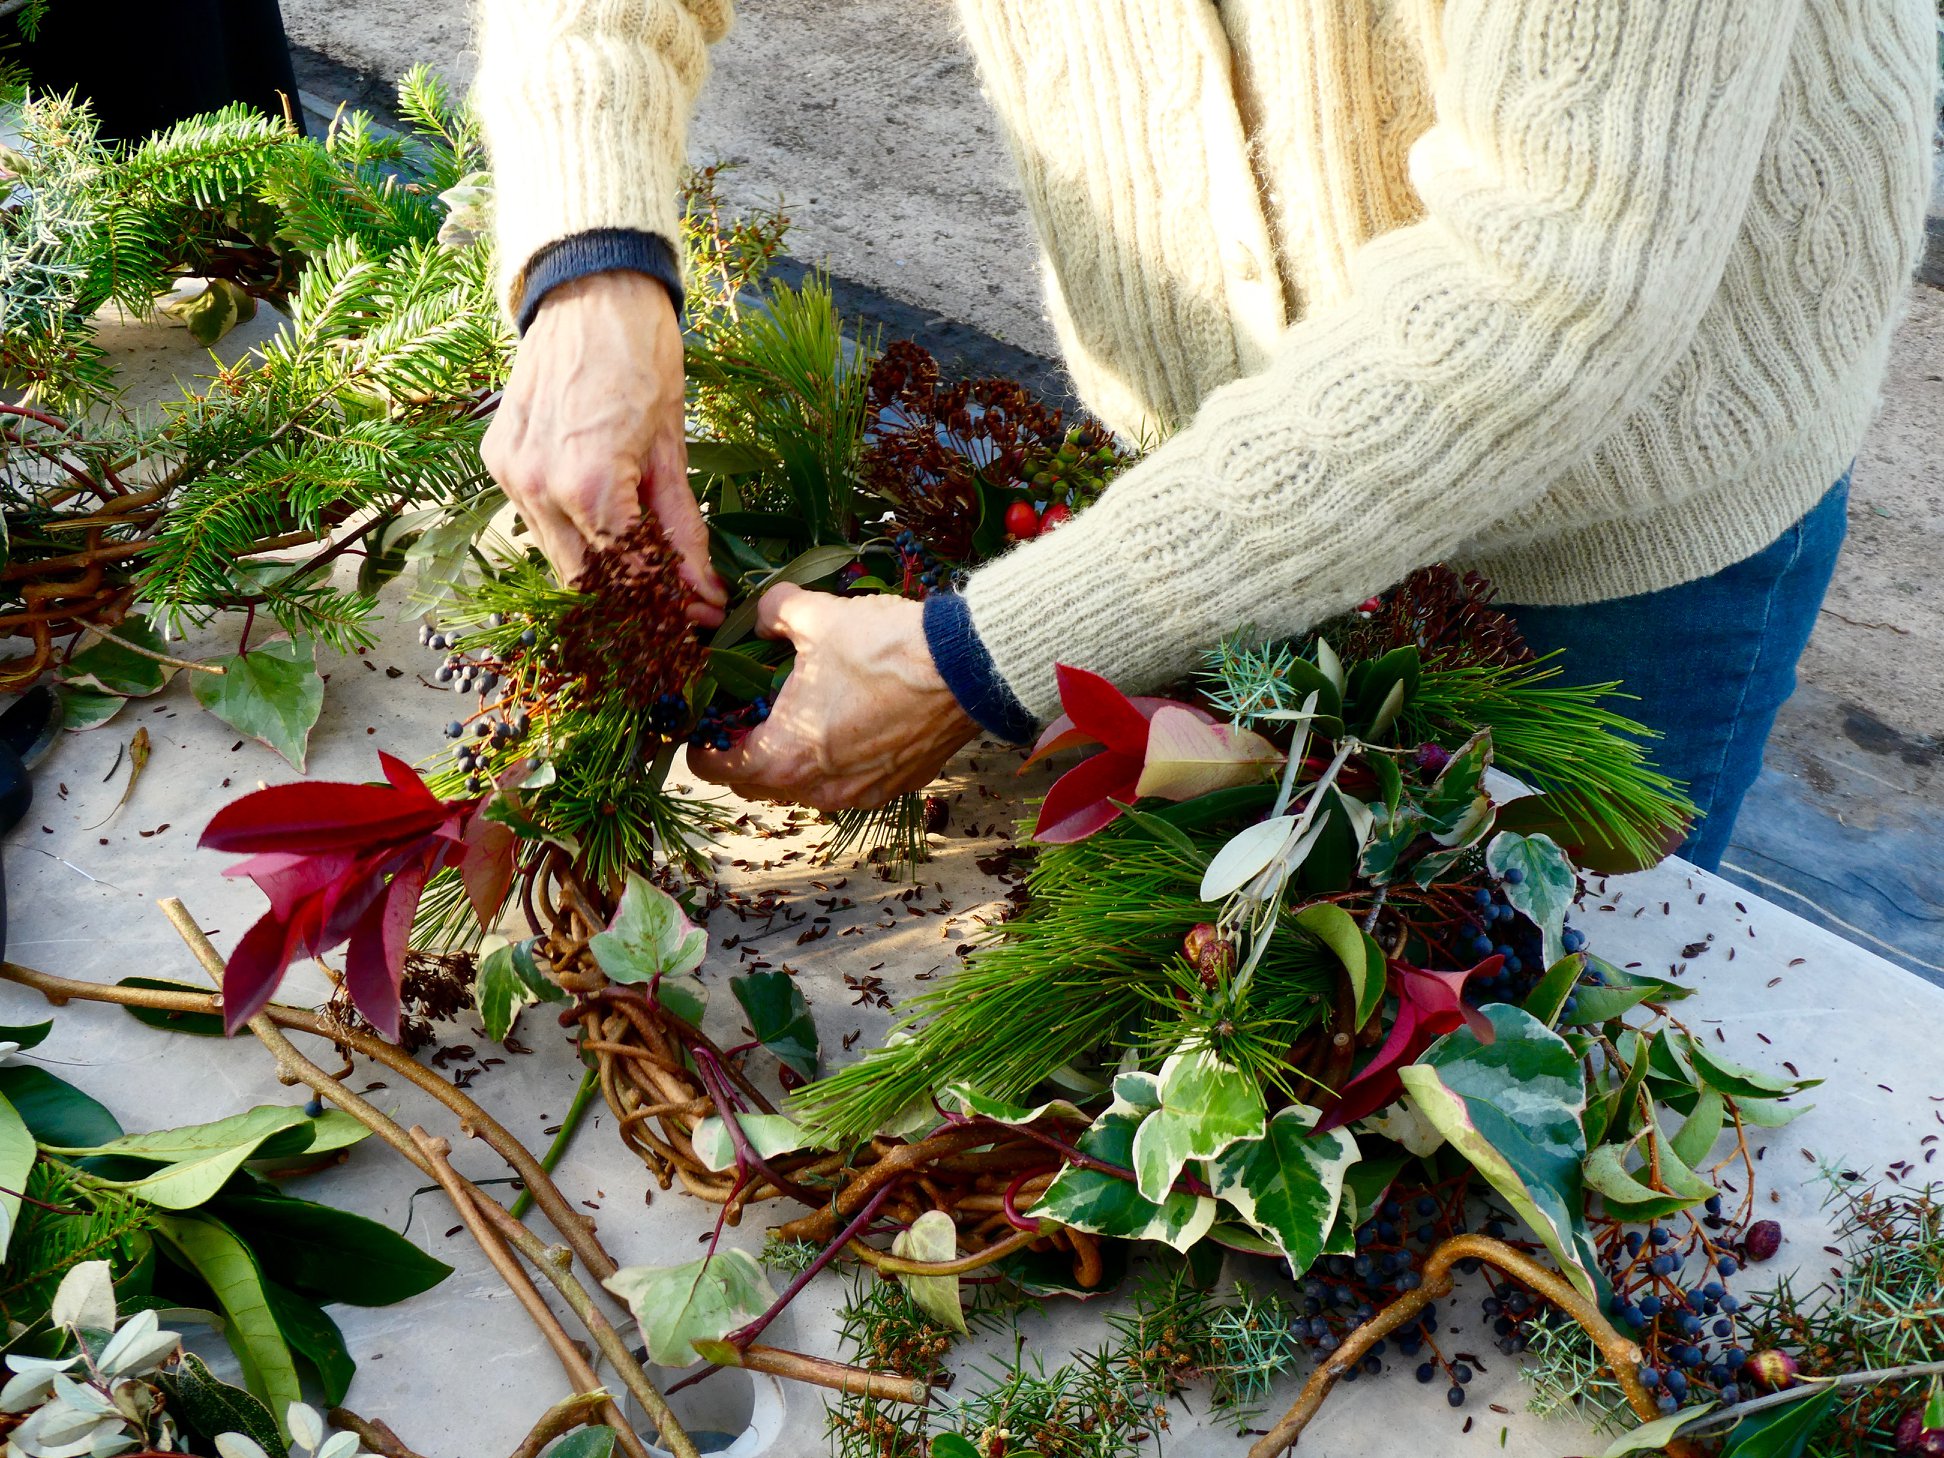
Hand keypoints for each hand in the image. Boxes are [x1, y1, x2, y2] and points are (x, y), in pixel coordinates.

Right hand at [482, 271, 725, 622]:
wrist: (591, 289)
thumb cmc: (643, 357)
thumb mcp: (674, 449)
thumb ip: (684, 530)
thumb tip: (704, 596)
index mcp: (587, 485)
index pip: (626, 576)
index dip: (666, 605)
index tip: (698, 619)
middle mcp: (536, 487)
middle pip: (585, 580)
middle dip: (631, 601)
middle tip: (675, 605)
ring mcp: (509, 473)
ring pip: (556, 555)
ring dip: (599, 570)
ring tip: (646, 567)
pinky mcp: (497, 458)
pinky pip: (535, 519)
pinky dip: (571, 532)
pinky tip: (606, 523)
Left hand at [688, 586, 977, 810]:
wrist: (968, 668)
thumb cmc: (883, 646)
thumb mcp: (813, 615)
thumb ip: (771, 614)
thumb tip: (761, 618)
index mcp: (784, 756)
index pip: (714, 769)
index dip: (701, 743)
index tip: (706, 721)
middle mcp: (818, 789)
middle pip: (756, 785)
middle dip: (744, 754)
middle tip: (748, 714)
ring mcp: (860, 795)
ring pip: (803, 789)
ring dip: (791, 761)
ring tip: (801, 717)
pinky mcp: (895, 788)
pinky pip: (848, 785)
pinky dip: (836, 763)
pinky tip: (849, 722)